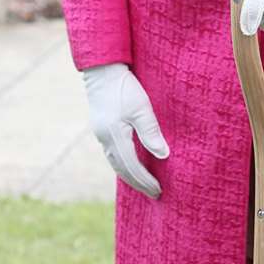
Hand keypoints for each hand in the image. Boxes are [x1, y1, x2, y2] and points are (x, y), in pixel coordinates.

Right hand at [81, 63, 168, 198]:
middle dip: (138, 183)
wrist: (102, 70)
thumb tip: (163, 155)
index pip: (131, 166)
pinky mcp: (101, 129)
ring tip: (144, 184)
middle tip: (154, 193)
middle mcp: (104, 139)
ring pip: (116, 163)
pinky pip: (113, 154)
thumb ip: (151, 132)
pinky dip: (123, 164)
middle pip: (122, 169)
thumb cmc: (124, 87)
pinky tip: (132, 166)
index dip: (145, 180)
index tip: (158, 190)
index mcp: (114, 136)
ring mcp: (101, 134)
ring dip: (130, 176)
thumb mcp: (142, 108)